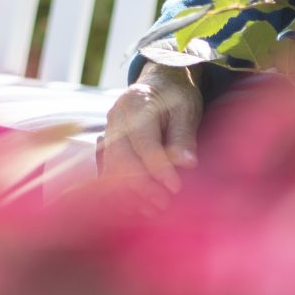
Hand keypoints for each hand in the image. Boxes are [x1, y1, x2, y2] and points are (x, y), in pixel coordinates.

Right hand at [99, 65, 201, 203]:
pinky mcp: (106, 146)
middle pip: (120, 157)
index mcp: (136, 102)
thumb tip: (188, 163)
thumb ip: (184, 136)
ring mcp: (107, 131)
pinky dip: (122, 191)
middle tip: (165, 203)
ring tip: (154, 210)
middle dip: (142, 185)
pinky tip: (140, 206)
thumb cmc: (176, 96)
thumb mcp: (186, 110)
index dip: (158, 167)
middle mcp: (116, 117)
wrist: (159, 84)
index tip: (175, 187)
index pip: (143, 141)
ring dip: (130, 193)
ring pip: (111, 168)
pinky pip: (108, 172)